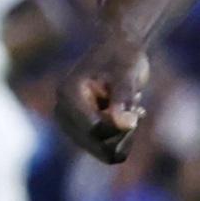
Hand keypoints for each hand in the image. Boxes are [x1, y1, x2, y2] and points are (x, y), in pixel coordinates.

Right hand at [54, 39, 151, 162]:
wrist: (118, 50)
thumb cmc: (122, 57)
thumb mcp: (127, 72)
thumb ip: (124, 97)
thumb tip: (125, 124)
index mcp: (68, 94)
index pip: (94, 129)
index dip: (120, 127)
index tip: (137, 111)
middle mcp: (62, 111)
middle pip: (97, 144)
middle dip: (122, 134)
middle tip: (136, 111)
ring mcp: (69, 124)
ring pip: (101, 150)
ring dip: (122, 136)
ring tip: (130, 111)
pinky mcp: (79, 132)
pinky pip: (103, 149)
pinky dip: (120, 138)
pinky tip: (127, 119)